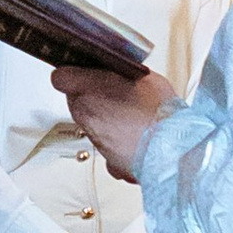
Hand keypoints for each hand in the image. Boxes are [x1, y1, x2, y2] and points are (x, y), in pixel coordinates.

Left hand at [52, 66, 179, 180]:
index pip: (61, 77)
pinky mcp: (108, 160)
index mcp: (87, 90)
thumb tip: (120, 72)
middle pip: (77, 101)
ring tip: (129, 114)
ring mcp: (95, 139)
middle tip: (114, 92)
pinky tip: (134, 135)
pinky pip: (108, 145)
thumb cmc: (159, 111)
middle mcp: (85, 116)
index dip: (73, 74)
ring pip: (91, 124)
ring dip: (105, 118)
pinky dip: (117, 141)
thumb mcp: (143, 77)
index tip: (82, 72)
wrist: (171, 149)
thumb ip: (122, 74)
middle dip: (92, 96)